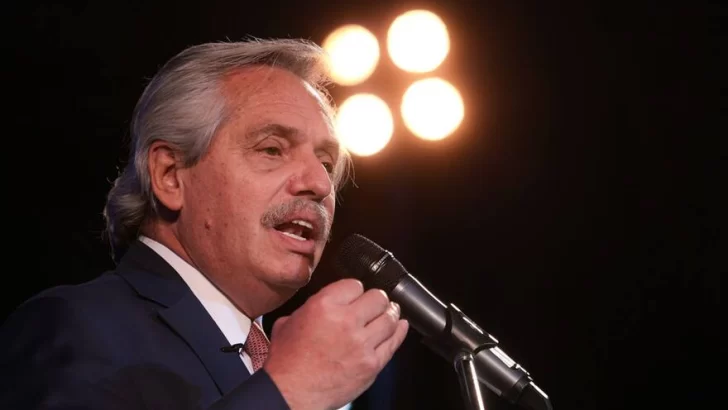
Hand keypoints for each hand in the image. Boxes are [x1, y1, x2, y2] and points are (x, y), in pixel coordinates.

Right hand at [264, 278, 408, 409]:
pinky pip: (393, 342)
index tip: (355, 295)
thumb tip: (322, 303)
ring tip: (390, 312)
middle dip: (376, 299)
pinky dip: (399, 331)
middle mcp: (346, 321)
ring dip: (390, 313)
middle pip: (377, 297)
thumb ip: (310, 307)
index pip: (355, 284)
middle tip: (374, 304)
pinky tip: (400, 326)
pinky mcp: (371, 364)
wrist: (291, 393)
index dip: (355, 290)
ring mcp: (362, 344)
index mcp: (324, 306)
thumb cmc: (287, 362)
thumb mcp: (288, 322)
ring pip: (389, 318)